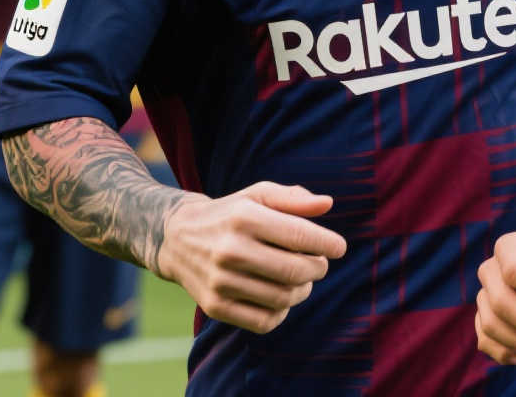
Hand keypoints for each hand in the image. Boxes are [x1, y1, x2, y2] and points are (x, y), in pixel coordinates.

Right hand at [155, 181, 346, 333]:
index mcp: (245, 218)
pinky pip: (264, 321)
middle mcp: (230, 250)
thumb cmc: (231, 214)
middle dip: (318, 268)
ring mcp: (220, 281)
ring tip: (301, 279)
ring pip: (283, 297)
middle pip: (296, 270)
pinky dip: (282, 312)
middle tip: (319, 264)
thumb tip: (327, 204)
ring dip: (303, 290)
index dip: (329, 244)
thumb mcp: (258, 194)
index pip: (301, 236)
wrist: (176, 239)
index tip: (338, 248)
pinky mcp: (214, 306)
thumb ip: (294, 198)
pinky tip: (280, 296)